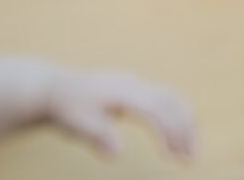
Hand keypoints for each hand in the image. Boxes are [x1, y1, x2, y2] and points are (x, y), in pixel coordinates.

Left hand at [37, 68, 196, 158]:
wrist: (54, 87)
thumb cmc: (67, 107)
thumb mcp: (78, 124)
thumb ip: (99, 136)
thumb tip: (117, 153)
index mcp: (121, 91)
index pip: (156, 108)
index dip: (170, 131)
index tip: (174, 156)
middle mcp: (131, 83)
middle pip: (170, 100)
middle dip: (185, 128)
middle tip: (189, 159)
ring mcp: (134, 83)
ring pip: (171, 97)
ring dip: (185, 122)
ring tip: (188, 152)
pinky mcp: (134, 88)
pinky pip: (164, 98)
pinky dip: (176, 116)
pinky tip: (175, 138)